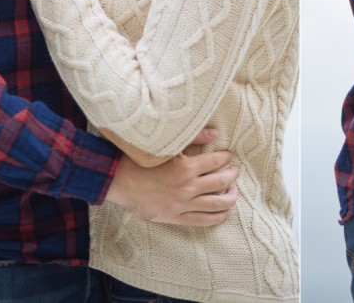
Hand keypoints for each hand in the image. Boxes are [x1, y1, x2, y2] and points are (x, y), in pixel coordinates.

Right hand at [103, 129, 239, 225]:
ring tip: (234, 191)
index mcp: (186, 167)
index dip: (225, 158)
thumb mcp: (167, 144)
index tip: (228, 156)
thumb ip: (193, 137)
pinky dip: (217, 217)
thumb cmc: (140, 158)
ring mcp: (182, 205)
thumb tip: (215, 133)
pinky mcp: (175, 217)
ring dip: (230, 197)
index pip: (216, 161)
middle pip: (221, 182)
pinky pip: (202, 221)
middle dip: (231, 176)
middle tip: (235, 171)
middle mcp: (187, 187)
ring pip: (216, 204)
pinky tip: (224, 212)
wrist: (118, 179)